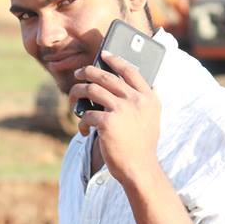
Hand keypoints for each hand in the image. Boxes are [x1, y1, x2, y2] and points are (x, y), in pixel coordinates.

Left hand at [69, 50, 160, 183]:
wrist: (138, 168)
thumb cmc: (141, 146)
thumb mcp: (151, 119)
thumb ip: (143, 102)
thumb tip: (126, 86)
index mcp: (149, 97)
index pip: (131, 71)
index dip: (116, 60)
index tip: (104, 55)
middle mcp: (136, 100)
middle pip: (106, 76)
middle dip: (88, 72)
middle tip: (79, 73)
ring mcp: (121, 109)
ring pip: (91, 90)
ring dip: (78, 93)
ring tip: (73, 98)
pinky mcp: (107, 122)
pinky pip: (87, 115)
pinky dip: (82, 123)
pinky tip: (84, 131)